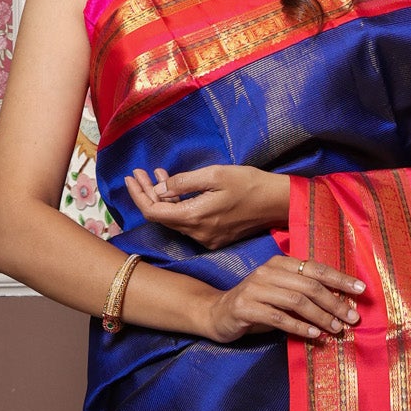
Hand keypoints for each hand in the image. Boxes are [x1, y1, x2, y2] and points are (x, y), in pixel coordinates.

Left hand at [124, 162, 290, 248]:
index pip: (154, 212)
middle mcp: (198, 234)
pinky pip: (189, 222)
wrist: (278, 203)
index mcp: (195, 218)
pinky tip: (176, 189)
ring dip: (163, 198)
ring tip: (157, 174)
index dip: (138, 194)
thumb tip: (159, 189)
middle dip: (147, 193)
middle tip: (140, 172)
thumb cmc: (249, 184)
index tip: (131, 176)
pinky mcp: (215, 237)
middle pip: (161, 217)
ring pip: (175, 219)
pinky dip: (178, 205)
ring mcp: (207, 238)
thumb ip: (183, 183)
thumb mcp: (214, 175)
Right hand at [202, 253, 365, 344]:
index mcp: (279, 264)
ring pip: (296, 301)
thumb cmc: (256, 305)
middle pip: (309, 285)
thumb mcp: (281, 294)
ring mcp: (255, 288)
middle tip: (352, 318)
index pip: (315, 268)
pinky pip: (279, 318)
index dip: (340, 278)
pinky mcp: (245, 307)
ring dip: (320, 316)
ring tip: (336, 329)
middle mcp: (268, 272)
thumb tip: (341, 304)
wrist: (217, 314)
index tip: (361, 290)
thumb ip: (304, 294)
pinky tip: (314, 336)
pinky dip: (300, 327)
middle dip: (335, 302)